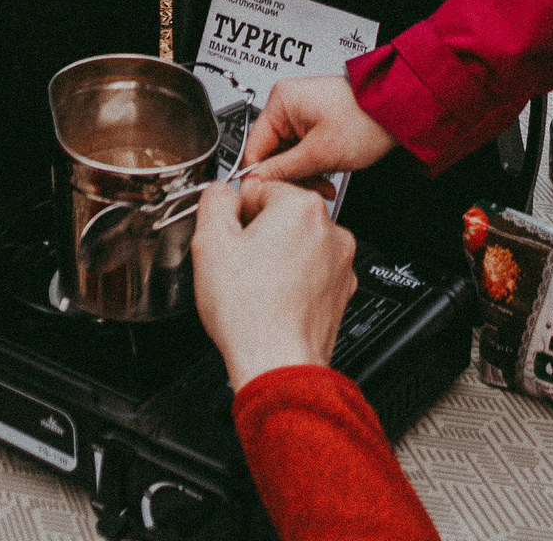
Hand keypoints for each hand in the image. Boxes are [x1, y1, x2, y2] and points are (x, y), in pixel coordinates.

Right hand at [191, 179, 357, 387]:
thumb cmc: (249, 311)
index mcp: (301, 206)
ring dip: (278, 259)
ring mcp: (341, 262)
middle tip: (239, 265)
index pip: (260, 189)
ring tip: (257, 287)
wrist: (278, 363)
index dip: (238, 214)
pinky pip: (313, 273)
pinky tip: (274, 300)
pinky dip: (295, 282)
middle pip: (282, 217)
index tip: (230, 236)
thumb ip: (215, 200)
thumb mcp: (210, 242)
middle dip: (259, 235)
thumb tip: (222, 192)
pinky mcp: (342, 290)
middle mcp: (330, 229)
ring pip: (298, 246)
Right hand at [238, 74, 398, 184]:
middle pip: (272, 153)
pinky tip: (326, 179)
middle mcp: (288, 104)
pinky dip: (313, 166)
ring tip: (323, 186)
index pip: (253, 147)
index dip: (260, 176)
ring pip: (289, 155)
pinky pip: (303, 150)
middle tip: (306, 192)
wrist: (399, 111)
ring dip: (304, 175)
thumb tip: (253, 182)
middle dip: (290, 177)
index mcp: (280, 102)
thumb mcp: (319, 153)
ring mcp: (302, 112)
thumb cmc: (366, 121)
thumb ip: (282, 170)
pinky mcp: (315, 122)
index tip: (267, 197)